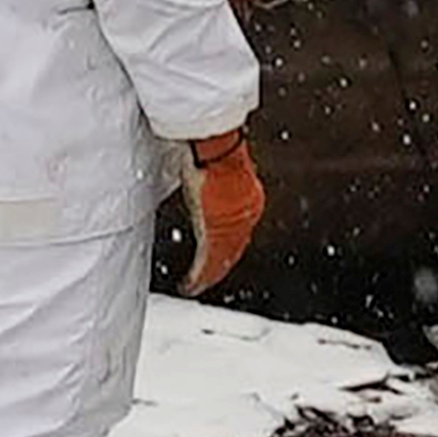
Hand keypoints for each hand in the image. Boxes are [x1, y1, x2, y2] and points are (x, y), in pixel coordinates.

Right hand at [179, 131, 265, 294]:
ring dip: (207, 275)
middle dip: (217, 266)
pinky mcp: (215, 236)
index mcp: (247, 200)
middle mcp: (245, 217)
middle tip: (205, 279)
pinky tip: (190, 285)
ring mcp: (234, 228)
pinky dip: (198, 277)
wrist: (215, 151)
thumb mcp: (211, 166)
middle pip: (232, 249)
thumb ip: (207, 175)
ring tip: (196, 286)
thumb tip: (198, 168)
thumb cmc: (211, 150)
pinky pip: (207, 264)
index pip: (237, 230)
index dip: (225, 246)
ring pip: (221, 260)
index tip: (216, 257)